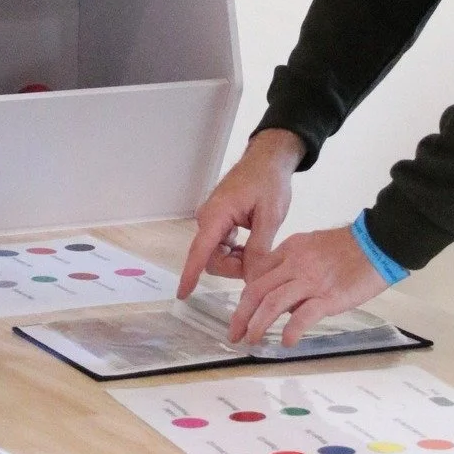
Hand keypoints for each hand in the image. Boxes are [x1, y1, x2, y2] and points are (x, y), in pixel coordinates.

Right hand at [176, 130, 304, 298]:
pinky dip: (236, 252)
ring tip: (259, 251)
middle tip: (259, 263)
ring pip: (217, 253)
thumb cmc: (269, 181)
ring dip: (236, 260)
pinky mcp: (219, 220)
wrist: (268, 159)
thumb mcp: (270, 216)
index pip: (200, 251)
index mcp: (217, 214)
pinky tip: (252, 246)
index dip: (190, 274)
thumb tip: (252, 276)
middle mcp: (208, 218)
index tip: (183, 293)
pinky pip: (221, 245)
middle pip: (211, 257)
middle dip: (233, 267)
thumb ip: (259, 248)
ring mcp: (212, 219)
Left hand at [229, 226, 386, 346]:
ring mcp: (311, 281)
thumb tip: (282, 294)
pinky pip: (304, 315)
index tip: (242, 312)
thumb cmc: (348, 247)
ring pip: (272, 303)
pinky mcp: (329, 297)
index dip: (245, 296)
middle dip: (240, 314)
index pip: (257, 274)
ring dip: (257, 324)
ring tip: (251, 340)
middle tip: (234, 333)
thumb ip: (292, 265)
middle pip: (257, 290)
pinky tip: (286, 342)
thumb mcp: (310, 245)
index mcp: (289, 250)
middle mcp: (294, 265)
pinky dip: (291, 330)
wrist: (377, 242)